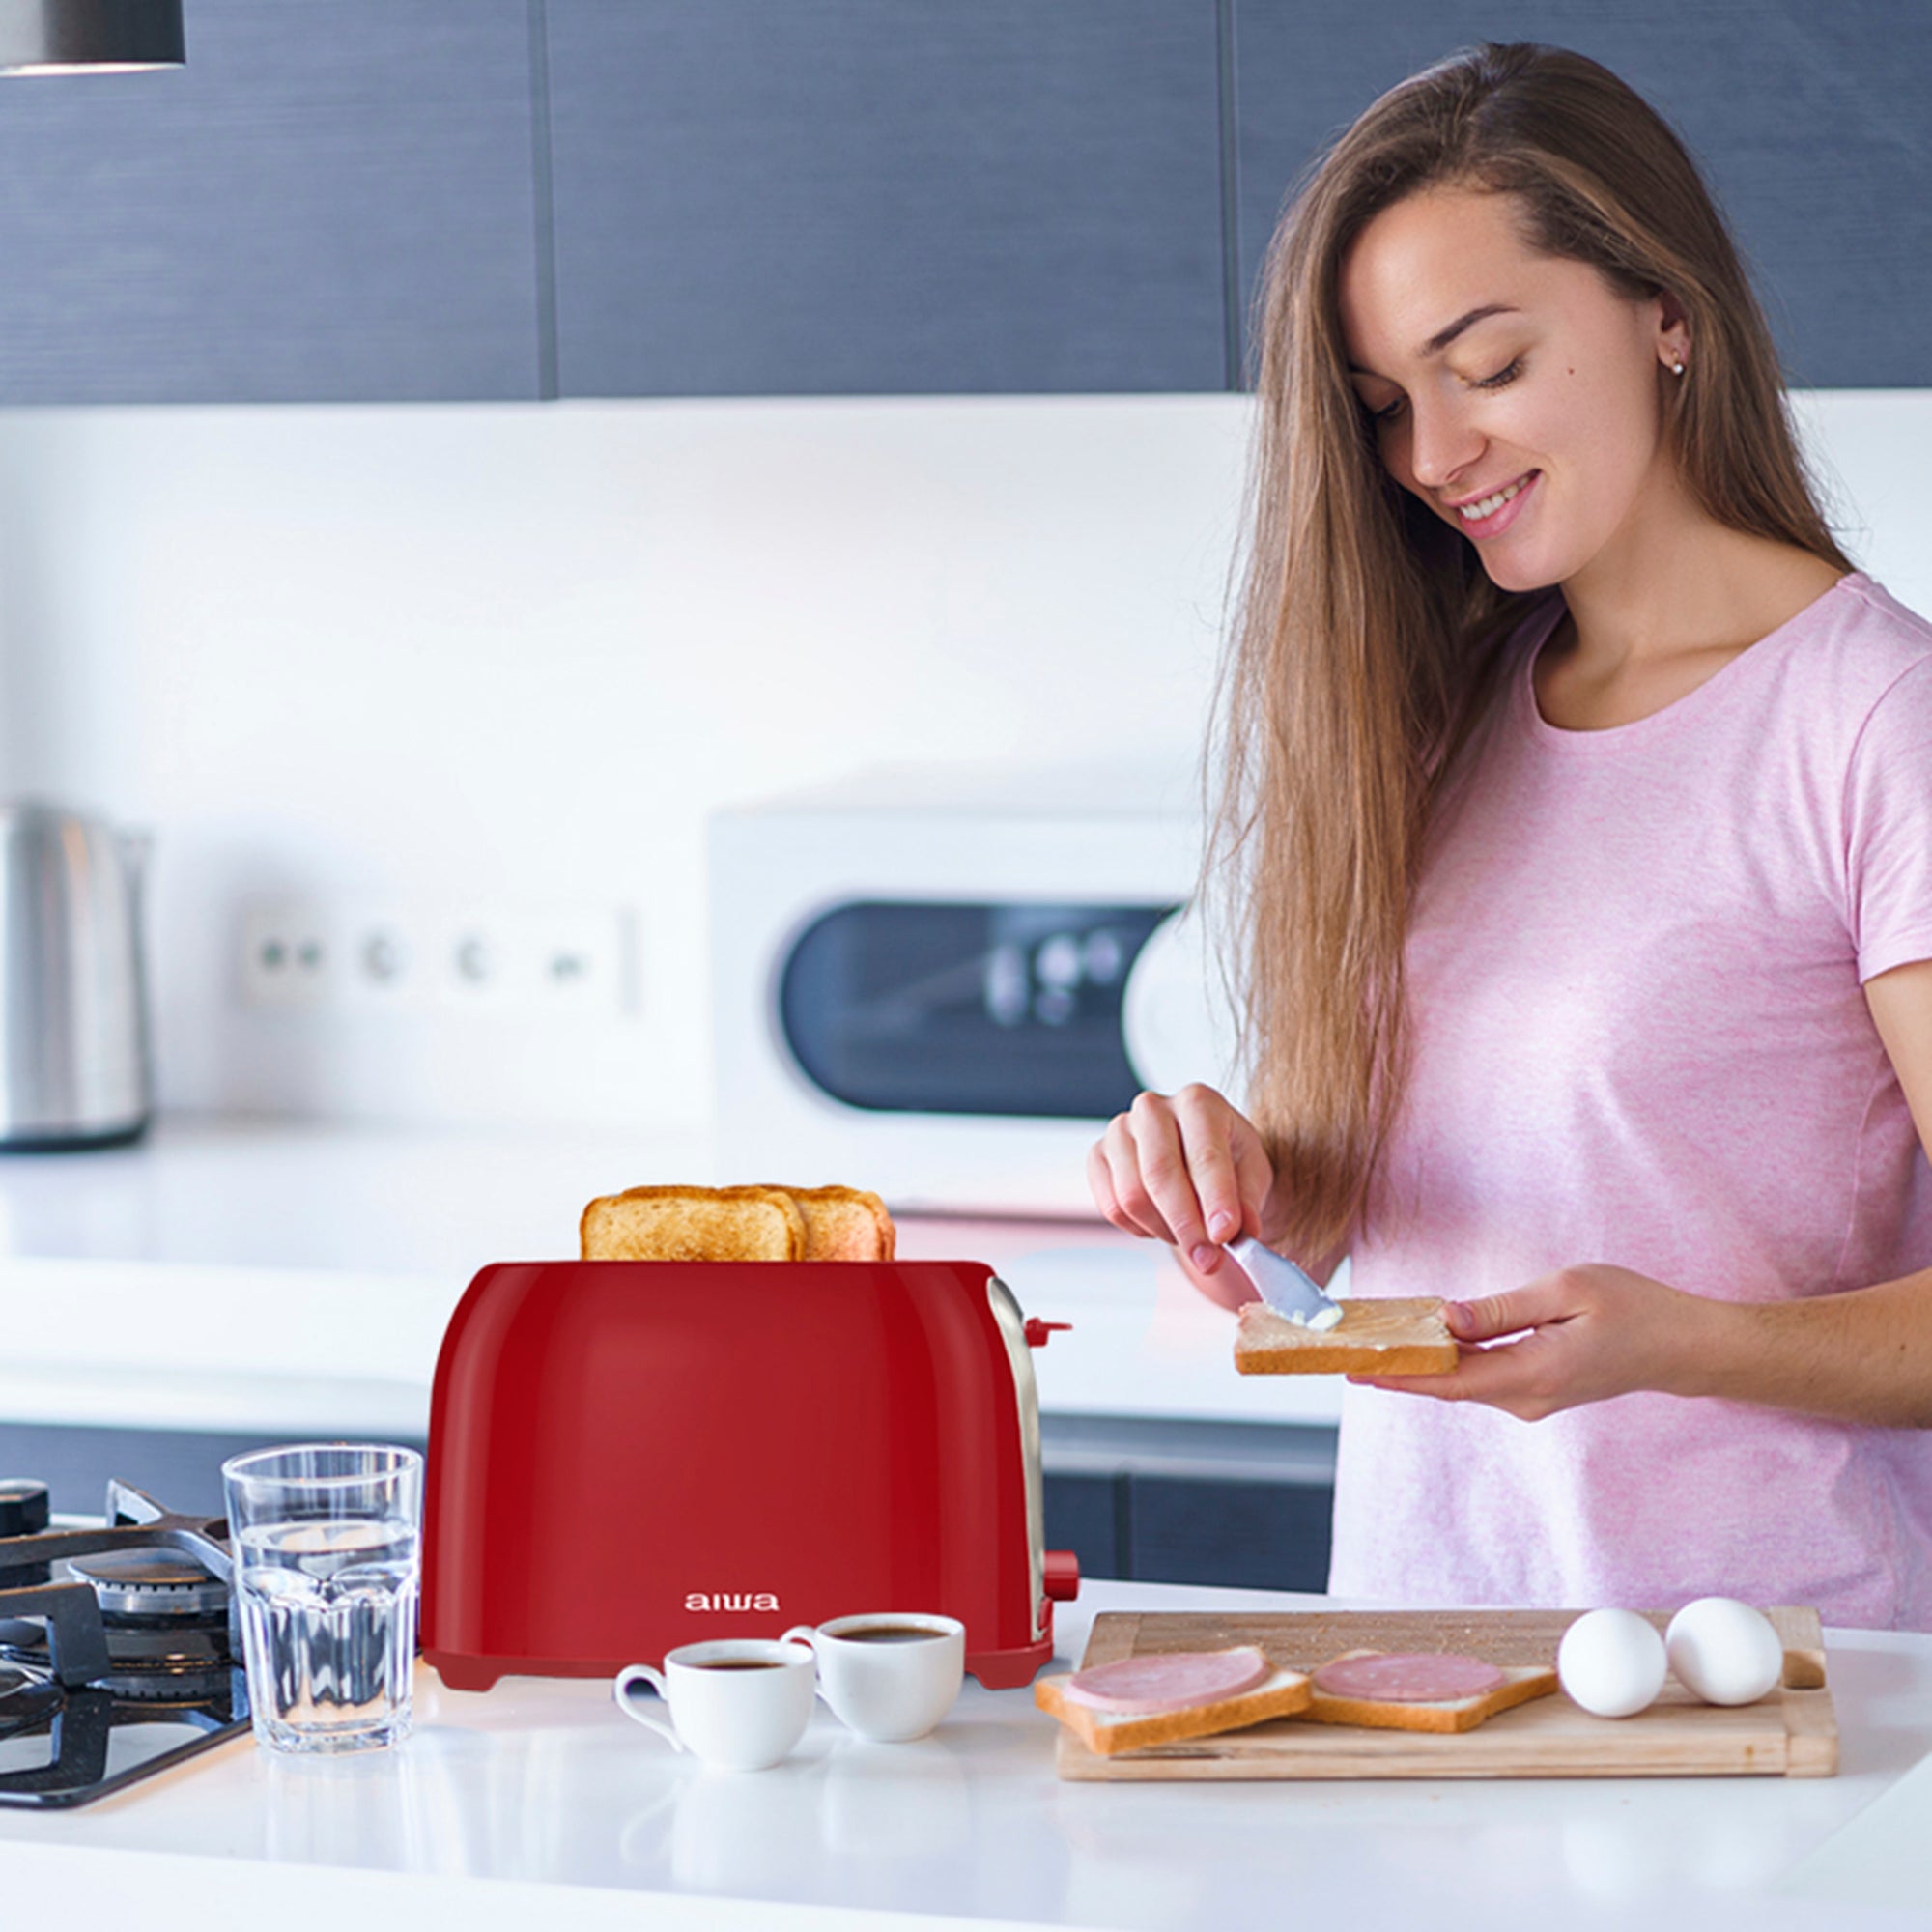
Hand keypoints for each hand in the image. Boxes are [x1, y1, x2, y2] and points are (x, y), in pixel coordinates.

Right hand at [1087, 1086, 1274, 1302]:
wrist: (1200, 1157)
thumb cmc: (1229, 1160)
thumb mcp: (1253, 1175)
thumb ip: (1248, 1202)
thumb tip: (1239, 1232)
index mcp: (1198, 1101)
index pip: (1205, 1155)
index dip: (1215, 1200)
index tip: (1224, 1236)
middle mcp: (1153, 1108)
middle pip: (1160, 1175)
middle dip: (1186, 1225)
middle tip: (1208, 1260)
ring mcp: (1119, 1130)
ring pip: (1132, 1196)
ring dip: (1165, 1230)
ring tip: (1191, 1237)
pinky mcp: (1097, 1155)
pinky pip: (1112, 1207)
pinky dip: (1141, 1229)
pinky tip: (1163, 1224)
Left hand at [1350, 1264, 1715, 1420]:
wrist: (1682, 1346)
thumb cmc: (1633, 1308)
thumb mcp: (1566, 1291)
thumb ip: (1502, 1309)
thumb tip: (1447, 1320)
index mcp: (1534, 1373)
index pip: (1449, 1380)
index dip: (1399, 1375)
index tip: (1355, 1368)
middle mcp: (1528, 1398)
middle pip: (1449, 1385)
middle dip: (1398, 1367)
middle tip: (1348, 1349)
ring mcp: (1534, 1400)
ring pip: (1464, 1383)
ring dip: (1422, 1365)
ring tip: (1375, 1341)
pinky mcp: (1538, 1391)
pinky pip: (1483, 1379)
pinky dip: (1451, 1363)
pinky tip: (1426, 1344)